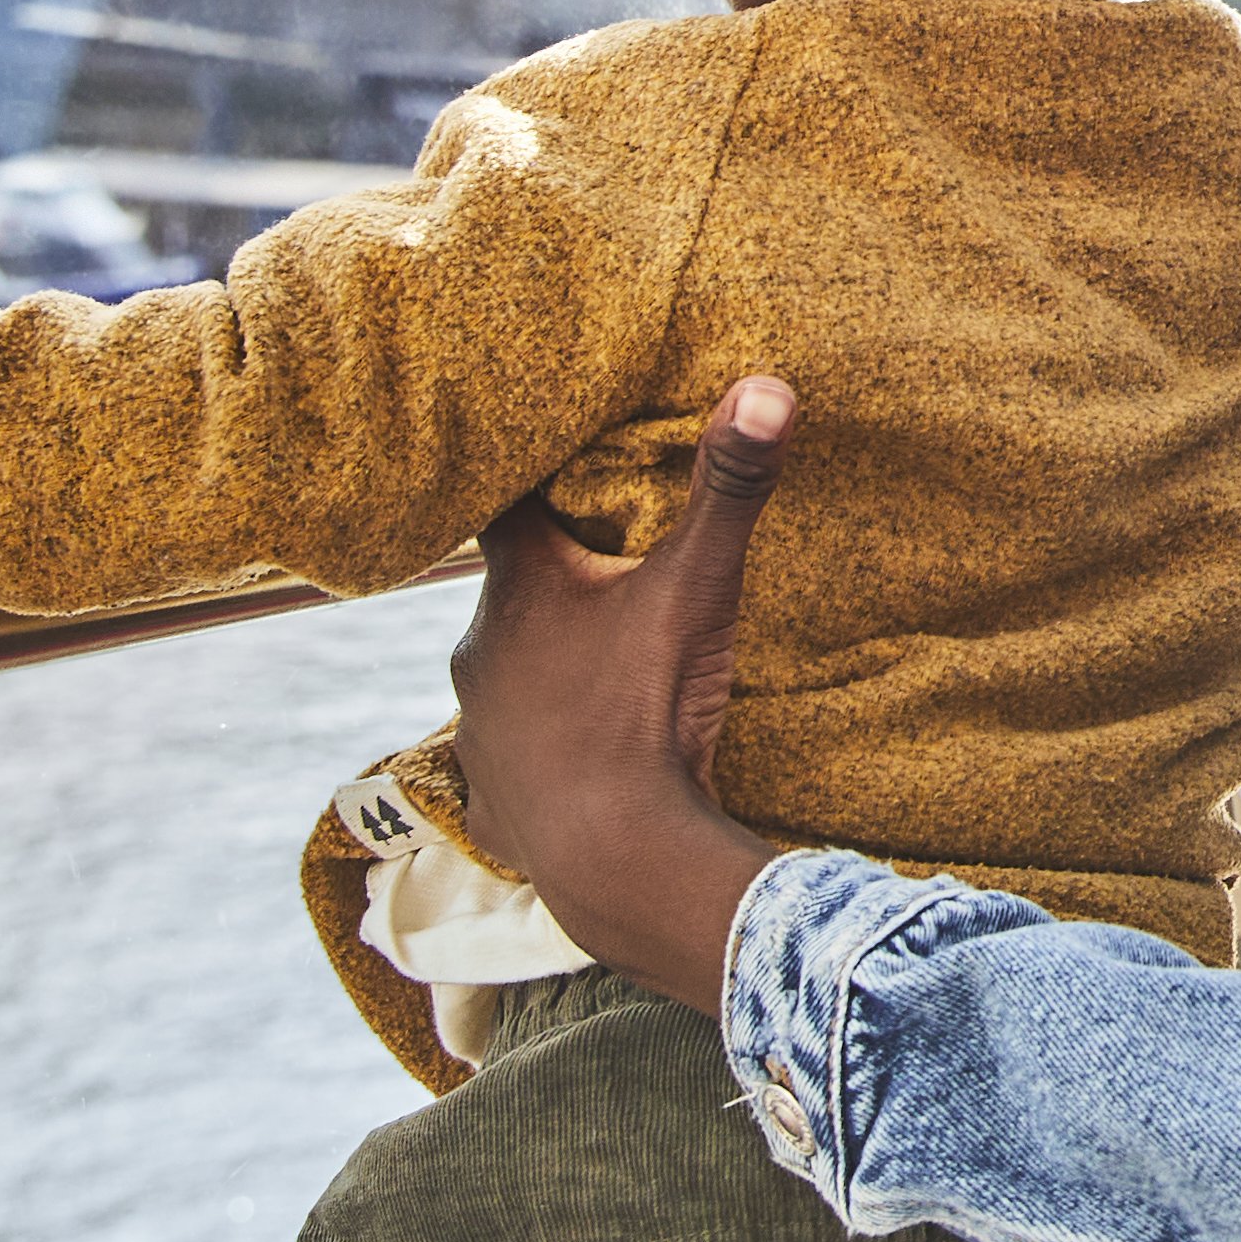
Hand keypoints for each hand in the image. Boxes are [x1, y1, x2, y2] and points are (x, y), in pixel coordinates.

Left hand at [449, 379, 796, 1007]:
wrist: (616, 855)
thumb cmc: (646, 709)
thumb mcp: (697, 590)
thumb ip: (728, 490)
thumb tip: (766, 386)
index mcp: (519, 588)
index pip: (506, 504)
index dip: (534, 481)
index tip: (560, 466)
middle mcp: (476, 652)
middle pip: (510, 594)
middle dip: (555, 583)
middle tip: (607, 571)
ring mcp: (474, 731)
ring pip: (504, 677)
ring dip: (543, 669)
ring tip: (597, 670)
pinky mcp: (488, 799)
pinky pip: (508, 761)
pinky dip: (539, 752)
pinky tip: (576, 758)